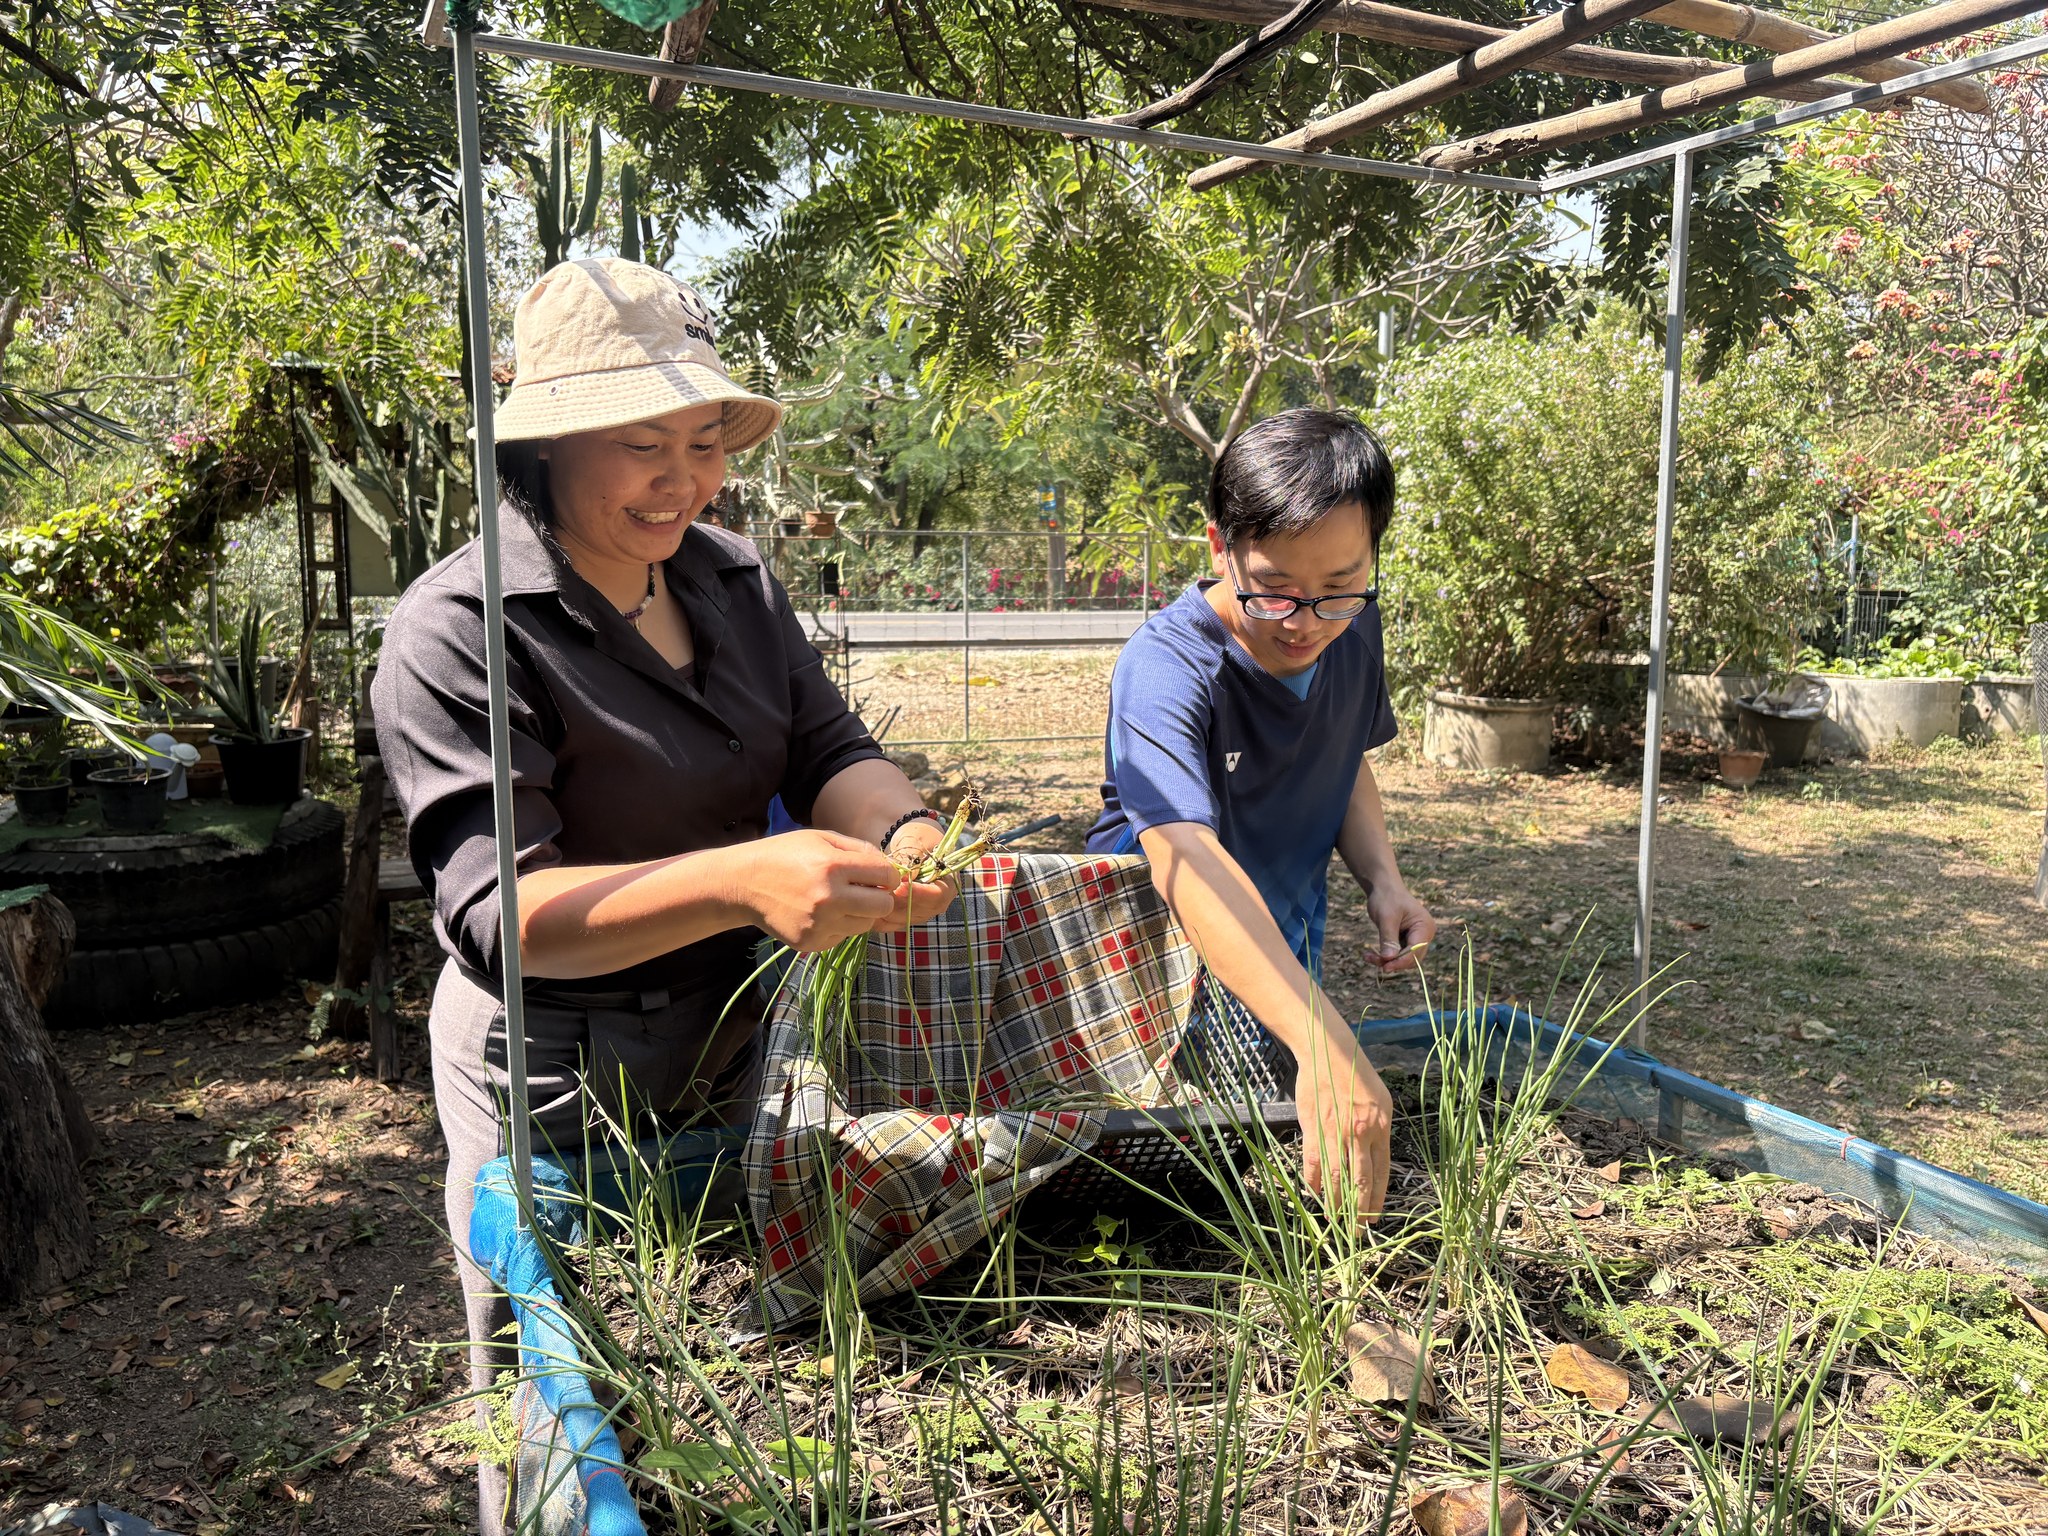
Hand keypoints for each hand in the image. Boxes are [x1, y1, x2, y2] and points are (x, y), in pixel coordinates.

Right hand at [742, 829, 900, 952]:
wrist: (744, 883)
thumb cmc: (785, 855)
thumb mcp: (821, 838)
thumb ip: (858, 849)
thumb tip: (889, 866)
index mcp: (833, 866)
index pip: (886, 876)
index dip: (888, 875)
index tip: (879, 875)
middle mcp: (829, 898)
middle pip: (883, 906)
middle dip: (879, 897)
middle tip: (864, 891)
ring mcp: (819, 924)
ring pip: (864, 924)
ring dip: (858, 913)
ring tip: (837, 901)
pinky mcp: (810, 943)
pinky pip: (842, 937)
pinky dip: (838, 926)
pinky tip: (819, 913)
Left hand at [878, 821, 958, 930]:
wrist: (909, 844)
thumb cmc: (917, 838)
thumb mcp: (916, 841)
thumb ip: (913, 857)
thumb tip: (907, 877)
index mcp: (948, 882)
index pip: (938, 896)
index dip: (920, 894)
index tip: (900, 887)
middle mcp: (937, 901)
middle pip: (920, 911)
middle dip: (898, 903)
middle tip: (878, 891)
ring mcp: (922, 911)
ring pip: (903, 920)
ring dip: (885, 910)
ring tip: (869, 894)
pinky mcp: (905, 916)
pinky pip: (891, 924)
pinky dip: (878, 918)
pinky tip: (864, 906)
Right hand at [1294, 1026, 1392, 1223]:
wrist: (1328, 1052)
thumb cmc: (1356, 1073)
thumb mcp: (1381, 1101)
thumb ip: (1378, 1130)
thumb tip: (1375, 1158)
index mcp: (1380, 1128)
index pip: (1381, 1173)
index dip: (1376, 1199)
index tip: (1373, 1218)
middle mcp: (1359, 1134)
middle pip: (1359, 1182)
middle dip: (1358, 1210)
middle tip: (1356, 1230)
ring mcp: (1335, 1132)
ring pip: (1336, 1177)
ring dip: (1335, 1203)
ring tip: (1334, 1220)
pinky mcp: (1313, 1129)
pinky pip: (1312, 1164)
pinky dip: (1313, 1183)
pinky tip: (1315, 1195)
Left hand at [1366, 882, 1435, 974]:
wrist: (1383, 886)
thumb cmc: (1387, 897)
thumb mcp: (1386, 918)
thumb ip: (1389, 939)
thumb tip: (1389, 959)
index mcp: (1424, 927)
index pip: (1416, 950)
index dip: (1401, 961)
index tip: (1384, 967)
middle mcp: (1424, 934)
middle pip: (1411, 958)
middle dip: (1392, 961)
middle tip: (1372, 960)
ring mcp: (1416, 938)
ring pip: (1403, 958)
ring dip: (1387, 960)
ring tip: (1368, 956)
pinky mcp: (1406, 939)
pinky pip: (1398, 953)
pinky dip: (1385, 955)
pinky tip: (1371, 954)